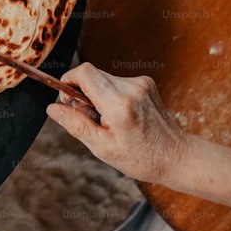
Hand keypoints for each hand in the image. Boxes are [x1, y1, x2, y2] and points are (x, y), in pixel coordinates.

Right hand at [46, 62, 188, 184]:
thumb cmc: (141, 158)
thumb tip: (52, 108)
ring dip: (97, 94)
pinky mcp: (146, 82)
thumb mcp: (102, 148)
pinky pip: (117, 81)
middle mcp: (131, 88)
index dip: (69, 80)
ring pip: (103, 78)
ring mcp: (141, 83)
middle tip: (89, 116)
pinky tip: (121, 115)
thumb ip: (75, 124)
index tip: (67, 98)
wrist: (177, 157)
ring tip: (108, 119)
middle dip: (82, 91)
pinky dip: (111, 94)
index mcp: (118, 105)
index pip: (84, 73)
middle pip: (92, 74)